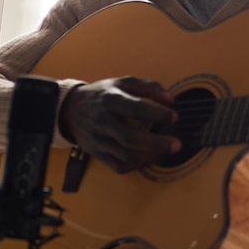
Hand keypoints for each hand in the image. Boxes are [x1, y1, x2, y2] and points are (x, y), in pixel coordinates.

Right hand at [59, 77, 180, 172]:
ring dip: (149, 155)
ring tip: (165, 150)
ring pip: (125, 155)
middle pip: (130, 138)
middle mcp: (103, 121)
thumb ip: (149, 87)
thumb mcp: (123, 82)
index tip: (174, 117)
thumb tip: (171, 100)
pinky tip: (148, 157)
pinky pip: (118, 165)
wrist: (70, 109)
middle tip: (177, 144)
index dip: (158, 114)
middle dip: (157, 143)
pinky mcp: (97, 154)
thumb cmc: (103, 94)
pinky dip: (137, 164)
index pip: (136, 108)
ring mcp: (98, 140)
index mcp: (110, 100)